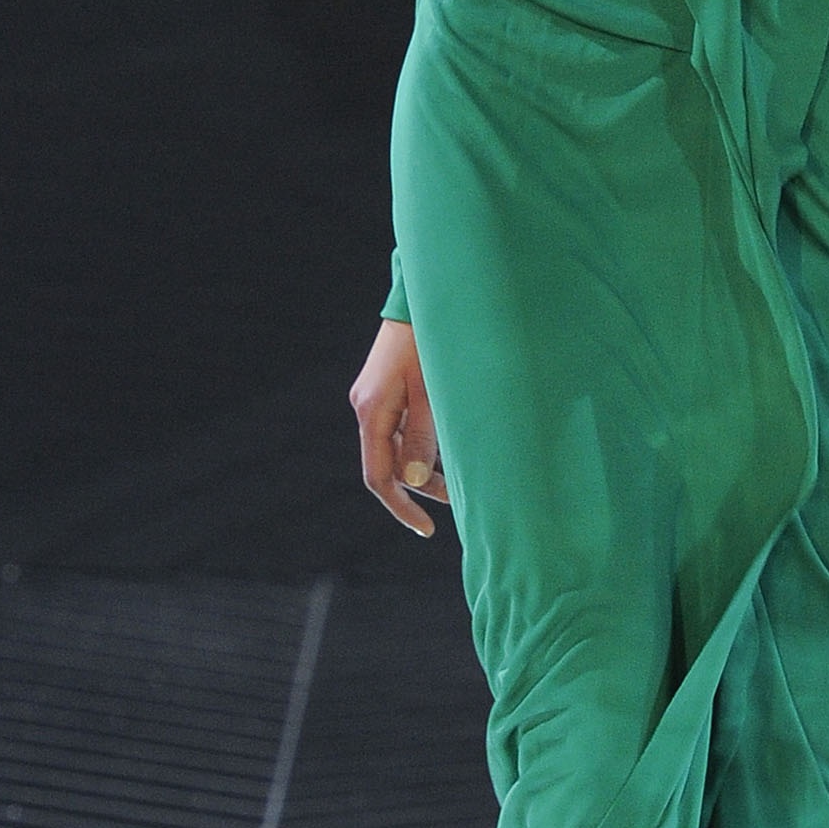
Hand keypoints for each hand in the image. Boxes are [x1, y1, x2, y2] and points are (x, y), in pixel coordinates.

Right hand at [350, 317, 449, 535]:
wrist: (420, 298)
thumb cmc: (431, 343)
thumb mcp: (431, 393)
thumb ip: (423, 437)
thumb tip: (415, 480)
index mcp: (372, 412)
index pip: (379, 477)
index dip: (401, 507)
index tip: (426, 529)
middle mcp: (367, 407)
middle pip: (387, 464)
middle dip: (420, 487)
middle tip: (458, 500)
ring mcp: (374, 398)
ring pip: (396, 446)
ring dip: (424, 465)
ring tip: (461, 477)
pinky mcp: (386, 389)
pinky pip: (400, 428)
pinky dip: (422, 443)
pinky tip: (448, 446)